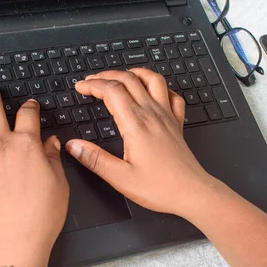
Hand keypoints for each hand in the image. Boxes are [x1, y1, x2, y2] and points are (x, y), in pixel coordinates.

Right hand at [65, 69, 224, 218]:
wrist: (192, 193)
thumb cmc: (160, 188)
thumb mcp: (120, 178)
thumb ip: (94, 159)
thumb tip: (73, 145)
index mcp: (136, 125)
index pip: (111, 91)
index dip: (92, 84)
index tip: (80, 87)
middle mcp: (152, 114)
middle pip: (128, 79)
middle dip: (106, 75)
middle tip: (91, 80)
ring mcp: (167, 116)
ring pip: (153, 80)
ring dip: (134, 73)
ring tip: (120, 75)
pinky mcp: (177, 123)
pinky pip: (172, 95)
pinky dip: (160, 87)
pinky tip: (153, 92)